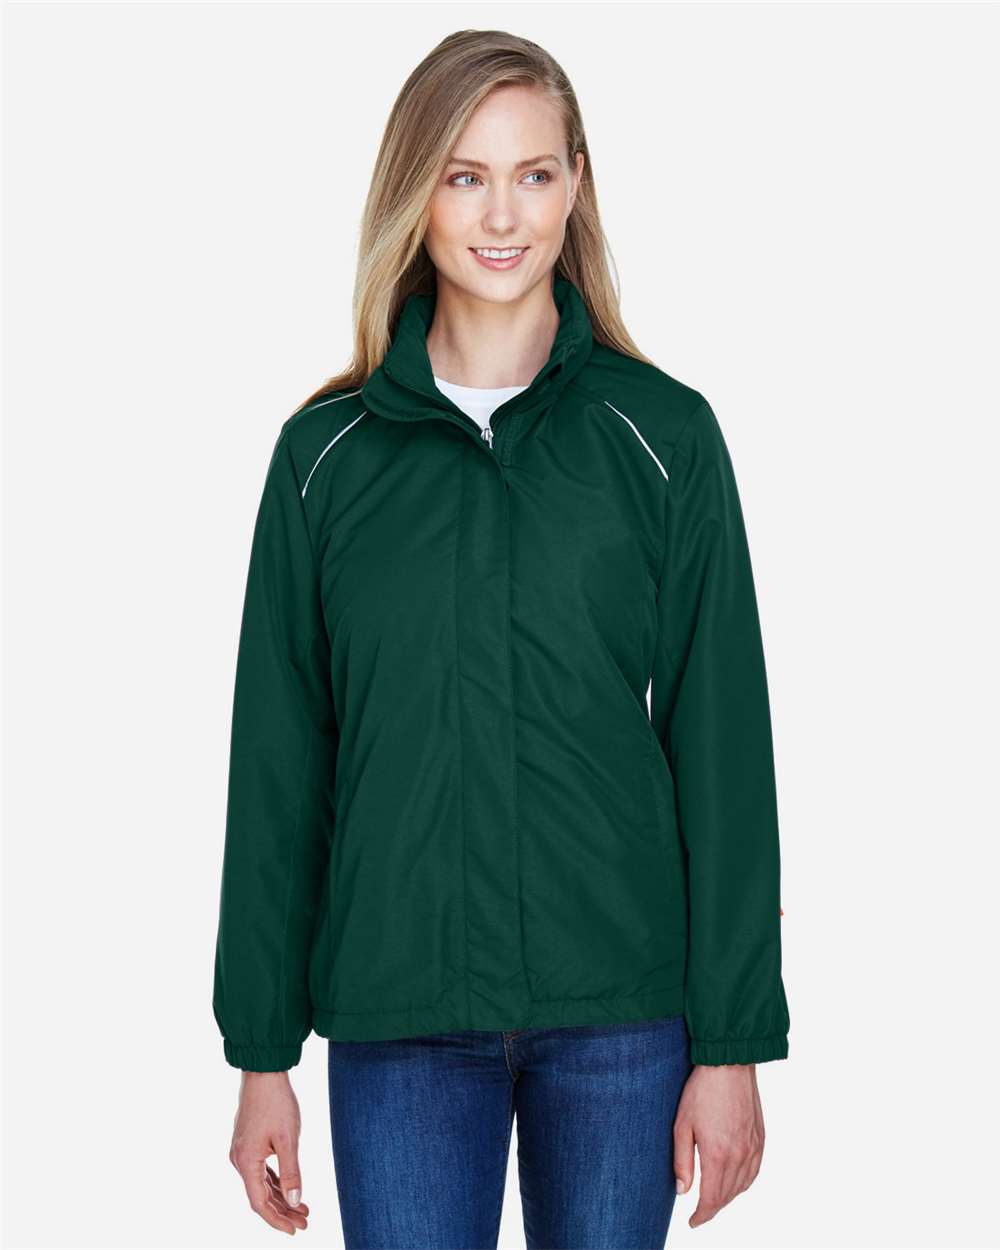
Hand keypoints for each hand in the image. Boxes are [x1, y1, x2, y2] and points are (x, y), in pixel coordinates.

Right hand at [229, 1070, 310, 1234]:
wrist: (264, 1073)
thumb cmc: (276, 1102)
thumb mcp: (288, 1139)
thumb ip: (292, 1171)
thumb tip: (295, 1201)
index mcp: (246, 1162)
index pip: (260, 1203)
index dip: (277, 1220)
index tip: (295, 1230)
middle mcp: (240, 1160)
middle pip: (261, 1196)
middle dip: (283, 1211)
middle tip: (306, 1222)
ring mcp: (243, 1151)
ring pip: (262, 1184)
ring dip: (281, 1197)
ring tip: (303, 1209)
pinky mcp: (249, 1143)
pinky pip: (261, 1171)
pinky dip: (276, 1182)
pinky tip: (290, 1189)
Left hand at [673, 1063, 763, 1227]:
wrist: (729, 1064)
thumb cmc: (701, 1090)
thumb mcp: (682, 1124)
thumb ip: (682, 1160)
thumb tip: (682, 1190)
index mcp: (718, 1154)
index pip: (712, 1199)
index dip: (702, 1215)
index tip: (693, 1221)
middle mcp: (740, 1155)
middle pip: (727, 1195)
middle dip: (713, 1207)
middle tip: (699, 1212)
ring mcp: (753, 1147)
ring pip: (742, 1186)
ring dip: (728, 1197)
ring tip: (714, 1199)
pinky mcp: (760, 1138)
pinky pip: (754, 1171)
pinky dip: (744, 1183)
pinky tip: (735, 1183)